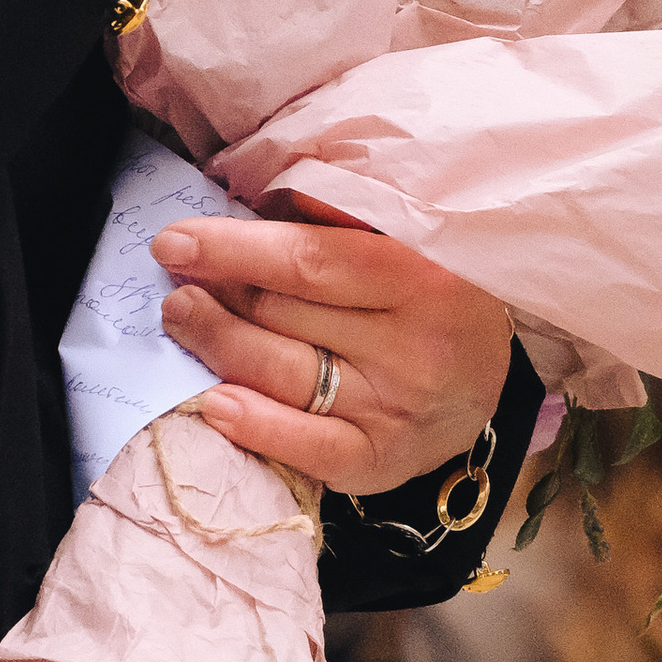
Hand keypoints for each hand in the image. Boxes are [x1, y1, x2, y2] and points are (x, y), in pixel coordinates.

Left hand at [151, 206, 510, 495]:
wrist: (488, 376)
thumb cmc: (428, 292)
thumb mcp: (399, 240)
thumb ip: (333, 218)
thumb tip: (253, 203)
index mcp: (420, 274)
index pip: (307, 260)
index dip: (231, 250)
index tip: (173, 242)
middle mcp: (414, 346)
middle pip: (284, 315)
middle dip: (216, 296)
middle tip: (176, 284)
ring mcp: (398, 408)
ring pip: (284, 375)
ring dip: (218, 345)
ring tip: (183, 319)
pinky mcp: (385, 459)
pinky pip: (310, 449)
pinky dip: (257, 427)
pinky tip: (214, 404)